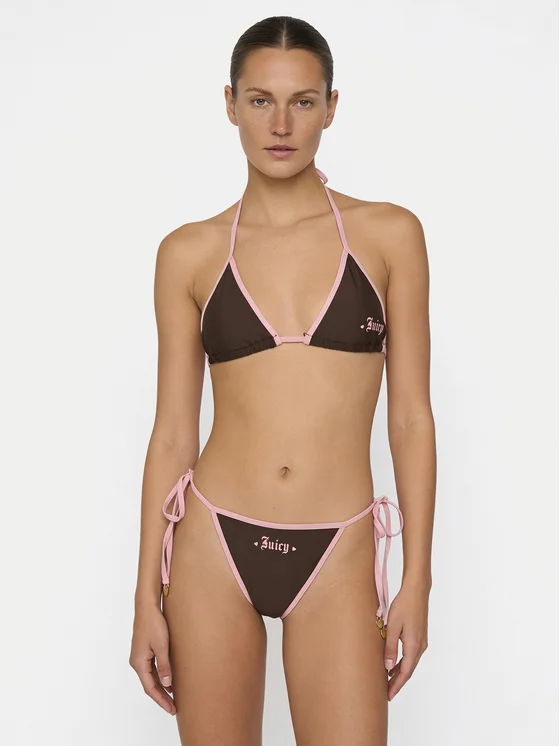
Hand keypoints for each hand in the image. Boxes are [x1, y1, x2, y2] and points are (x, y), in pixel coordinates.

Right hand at [129, 604, 176, 715]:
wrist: (147, 607)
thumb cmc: (154, 624)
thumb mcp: (162, 646)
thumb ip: (164, 666)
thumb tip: (167, 684)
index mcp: (139, 663)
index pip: (150, 688)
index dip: (161, 700)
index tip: (171, 709)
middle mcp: (137, 662)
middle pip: (149, 685)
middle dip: (161, 697)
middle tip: (174, 708)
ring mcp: (140, 657)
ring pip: (150, 678)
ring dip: (161, 688)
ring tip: (173, 698)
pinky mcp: (144, 651)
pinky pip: (151, 669)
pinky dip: (159, 678)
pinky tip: (168, 681)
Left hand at [383, 582, 429, 701]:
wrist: (416, 591)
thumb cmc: (404, 606)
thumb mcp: (392, 626)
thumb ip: (390, 647)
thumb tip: (388, 667)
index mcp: (414, 646)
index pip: (405, 672)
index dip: (397, 685)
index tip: (389, 695)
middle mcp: (420, 646)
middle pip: (409, 670)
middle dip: (398, 682)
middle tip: (386, 692)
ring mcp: (421, 641)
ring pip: (410, 663)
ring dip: (400, 672)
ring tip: (388, 681)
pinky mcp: (419, 636)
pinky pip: (411, 655)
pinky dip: (403, 662)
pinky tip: (394, 663)